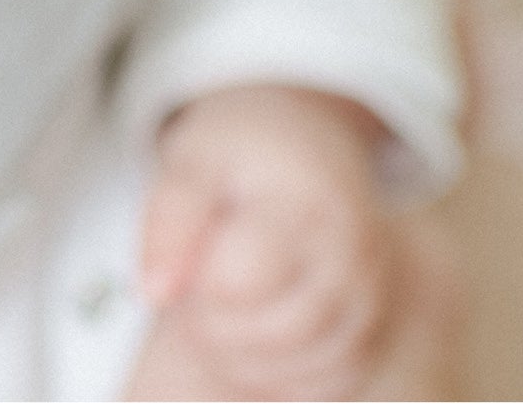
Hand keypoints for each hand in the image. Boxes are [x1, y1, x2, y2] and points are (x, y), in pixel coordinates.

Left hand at [133, 84, 392, 399]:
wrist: (305, 141)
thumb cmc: (241, 150)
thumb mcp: (193, 160)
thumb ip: (170, 220)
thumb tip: (154, 293)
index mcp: (306, 208)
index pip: (236, 283)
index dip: (194, 282)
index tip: (184, 253)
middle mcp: (351, 260)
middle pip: (270, 335)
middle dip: (211, 324)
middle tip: (194, 283)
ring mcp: (368, 300)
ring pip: (300, 372)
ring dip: (238, 357)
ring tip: (215, 306)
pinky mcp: (369, 331)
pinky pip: (325, 387)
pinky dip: (276, 377)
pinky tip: (246, 338)